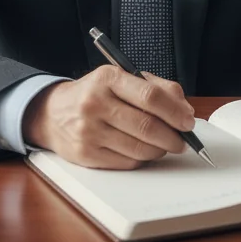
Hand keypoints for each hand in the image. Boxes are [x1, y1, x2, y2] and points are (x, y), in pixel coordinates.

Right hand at [22, 66, 195, 169]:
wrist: (52, 113)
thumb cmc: (96, 94)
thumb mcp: (122, 78)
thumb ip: (156, 87)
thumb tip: (185, 110)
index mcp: (108, 78)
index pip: (150, 96)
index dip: (174, 111)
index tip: (188, 121)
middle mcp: (95, 103)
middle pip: (147, 126)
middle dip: (173, 136)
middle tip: (182, 139)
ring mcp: (89, 131)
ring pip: (139, 148)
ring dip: (160, 150)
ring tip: (164, 144)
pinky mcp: (86, 155)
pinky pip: (127, 162)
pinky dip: (142, 159)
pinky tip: (142, 150)